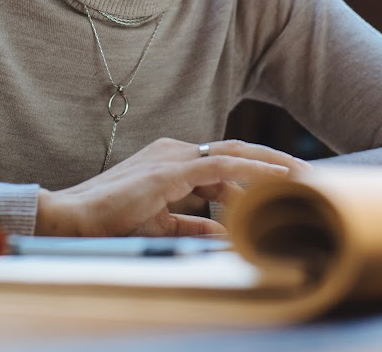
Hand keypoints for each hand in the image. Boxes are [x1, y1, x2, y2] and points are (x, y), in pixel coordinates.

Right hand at [34, 138, 311, 236]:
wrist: (73, 218)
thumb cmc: (109, 221)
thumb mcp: (160, 223)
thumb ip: (192, 223)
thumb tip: (224, 231)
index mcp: (171, 160)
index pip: (223, 162)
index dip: (255, 174)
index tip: (286, 187)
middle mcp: (175, 150)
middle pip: (236, 151)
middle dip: (274, 162)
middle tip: (309, 175)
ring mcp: (173, 156)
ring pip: (235, 153)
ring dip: (271, 164)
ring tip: (304, 176)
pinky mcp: (170, 169)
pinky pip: (222, 165)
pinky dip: (253, 170)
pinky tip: (278, 179)